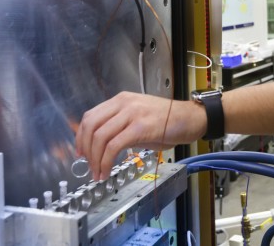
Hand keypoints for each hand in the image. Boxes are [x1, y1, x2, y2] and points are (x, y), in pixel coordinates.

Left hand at [75, 91, 204, 180]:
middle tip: (88, 165)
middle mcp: (124, 103)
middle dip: (86, 150)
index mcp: (121, 100)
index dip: (81, 137)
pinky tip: (107, 171)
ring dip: (95, 159)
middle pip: (91, 126)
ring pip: (100, 137)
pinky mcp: (141, 127)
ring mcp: (132, 114)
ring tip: (98, 172)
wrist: (192, 118)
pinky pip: (114, 146)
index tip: (81, 152)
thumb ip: (121, 125)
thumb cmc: (169, 120)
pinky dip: (106, 162)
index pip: (90, 116)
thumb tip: (103, 145)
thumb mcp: (140, 117)